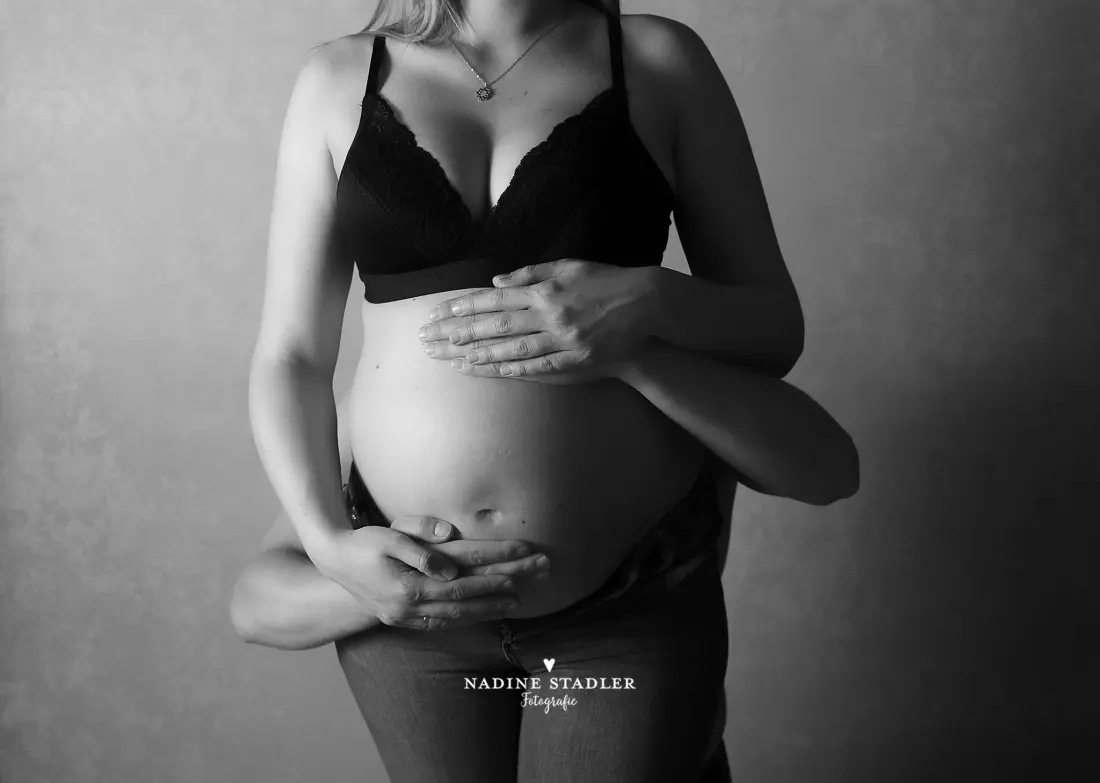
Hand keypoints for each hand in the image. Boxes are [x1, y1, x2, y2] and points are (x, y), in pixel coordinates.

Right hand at [313, 518, 548, 630]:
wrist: (332, 564)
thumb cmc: (363, 543)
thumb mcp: (389, 534)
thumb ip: (419, 544)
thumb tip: (449, 558)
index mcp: (411, 580)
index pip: (467, 568)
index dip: (498, 560)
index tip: (525, 554)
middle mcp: (413, 602)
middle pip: (470, 592)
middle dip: (507, 581)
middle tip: (538, 572)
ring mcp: (409, 615)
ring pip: (460, 613)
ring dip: (491, 606)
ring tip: (520, 600)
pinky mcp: (405, 620)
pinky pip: (443, 623)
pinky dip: (467, 619)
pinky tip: (484, 615)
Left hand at [417, 259, 659, 383]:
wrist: (648, 305)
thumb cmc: (608, 283)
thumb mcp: (571, 266)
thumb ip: (533, 272)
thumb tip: (498, 279)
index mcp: (546, 289)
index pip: (496, 297)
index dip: (465, 306)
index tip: (440, 312)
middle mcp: (551, 313)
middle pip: (497, 324)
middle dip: (461, 332)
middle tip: (432, 339)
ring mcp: (564, 339)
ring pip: (515, 349)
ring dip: (482, 355)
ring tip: (454, 359)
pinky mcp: (579, 359)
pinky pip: (542, 367)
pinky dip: (517, 370)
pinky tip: (494, 372)